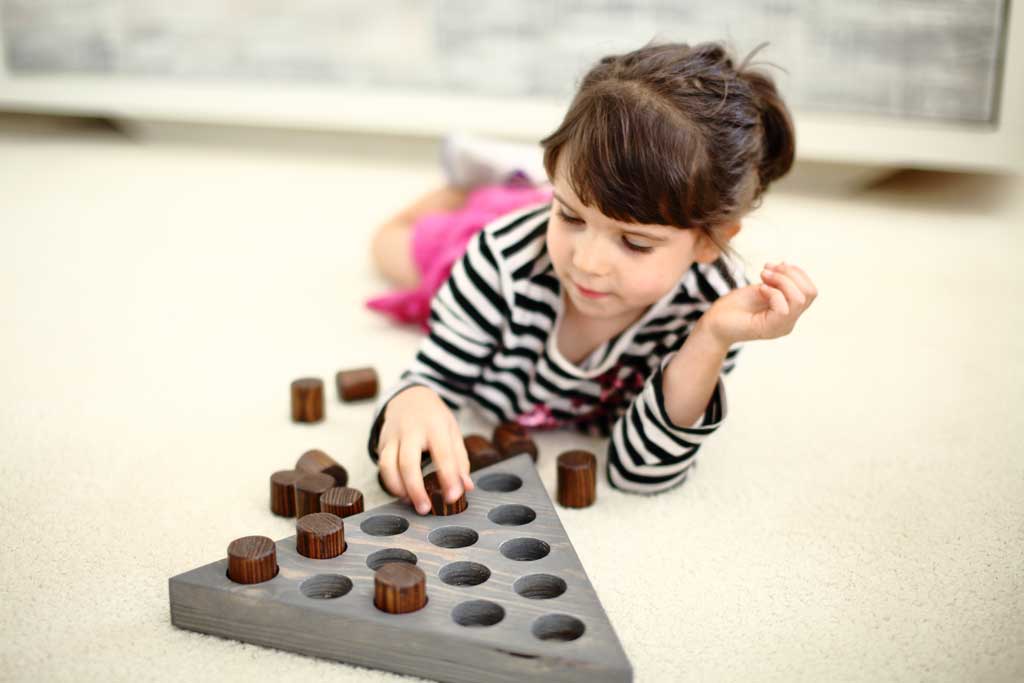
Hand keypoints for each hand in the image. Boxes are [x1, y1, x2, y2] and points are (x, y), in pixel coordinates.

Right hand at [376, 385, 474, 514]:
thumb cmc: (435, 419)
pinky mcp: (382, 443)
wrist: (409, 397)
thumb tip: (466, 488)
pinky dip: (390, 483)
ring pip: (388, 466)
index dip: (448, 478)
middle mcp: (411, 430)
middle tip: (425, 509)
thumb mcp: (453, 432)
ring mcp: (393, 436)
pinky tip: (402, 492)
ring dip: (398, 488)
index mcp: (435, 426)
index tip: (453, 497)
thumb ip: (460, 461)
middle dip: (416, 489)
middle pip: (408, 462)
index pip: (443, 454)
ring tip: (411, 502)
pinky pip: (382, 466)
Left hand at [703, 261, 817, 345]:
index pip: (810, 291)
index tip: (774, 266)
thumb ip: (778, 281)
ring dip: (781, 280)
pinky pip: (783, 308)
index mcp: (790, 312)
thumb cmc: (735, 305)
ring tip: (762, 276)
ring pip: (800, 299)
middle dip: (790, 274)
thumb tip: (788, 264)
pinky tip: (760, 289)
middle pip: (810, 293)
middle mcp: (790, 322)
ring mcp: (781, 327)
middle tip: (766, 270)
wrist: (714, 322)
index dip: (796, 272)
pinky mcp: (769, 329)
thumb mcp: (762, 287)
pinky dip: (773, 292)